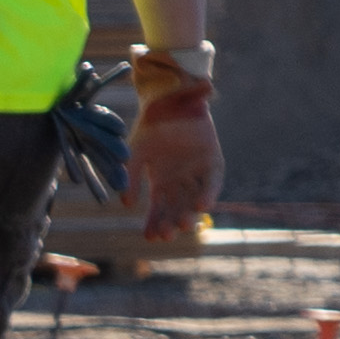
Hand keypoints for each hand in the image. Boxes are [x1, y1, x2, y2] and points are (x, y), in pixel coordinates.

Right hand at [130, 90, 220, 252]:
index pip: (158, 208)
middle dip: (172, 223)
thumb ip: (131, 178)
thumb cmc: (150, 125)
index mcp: (161, 181)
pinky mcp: (213, 161)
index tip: (150, 238)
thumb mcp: (135, 154)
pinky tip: (201, 205)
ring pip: (194, 199)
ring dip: (189, 213)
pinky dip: (209, 193)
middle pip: (177, 208)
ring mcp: (197, 172)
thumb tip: (126, 205)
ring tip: (184, 225)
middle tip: (167, 235)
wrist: (168, 99)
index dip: (154, 223)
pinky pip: (212, 181)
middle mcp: (180, 180)